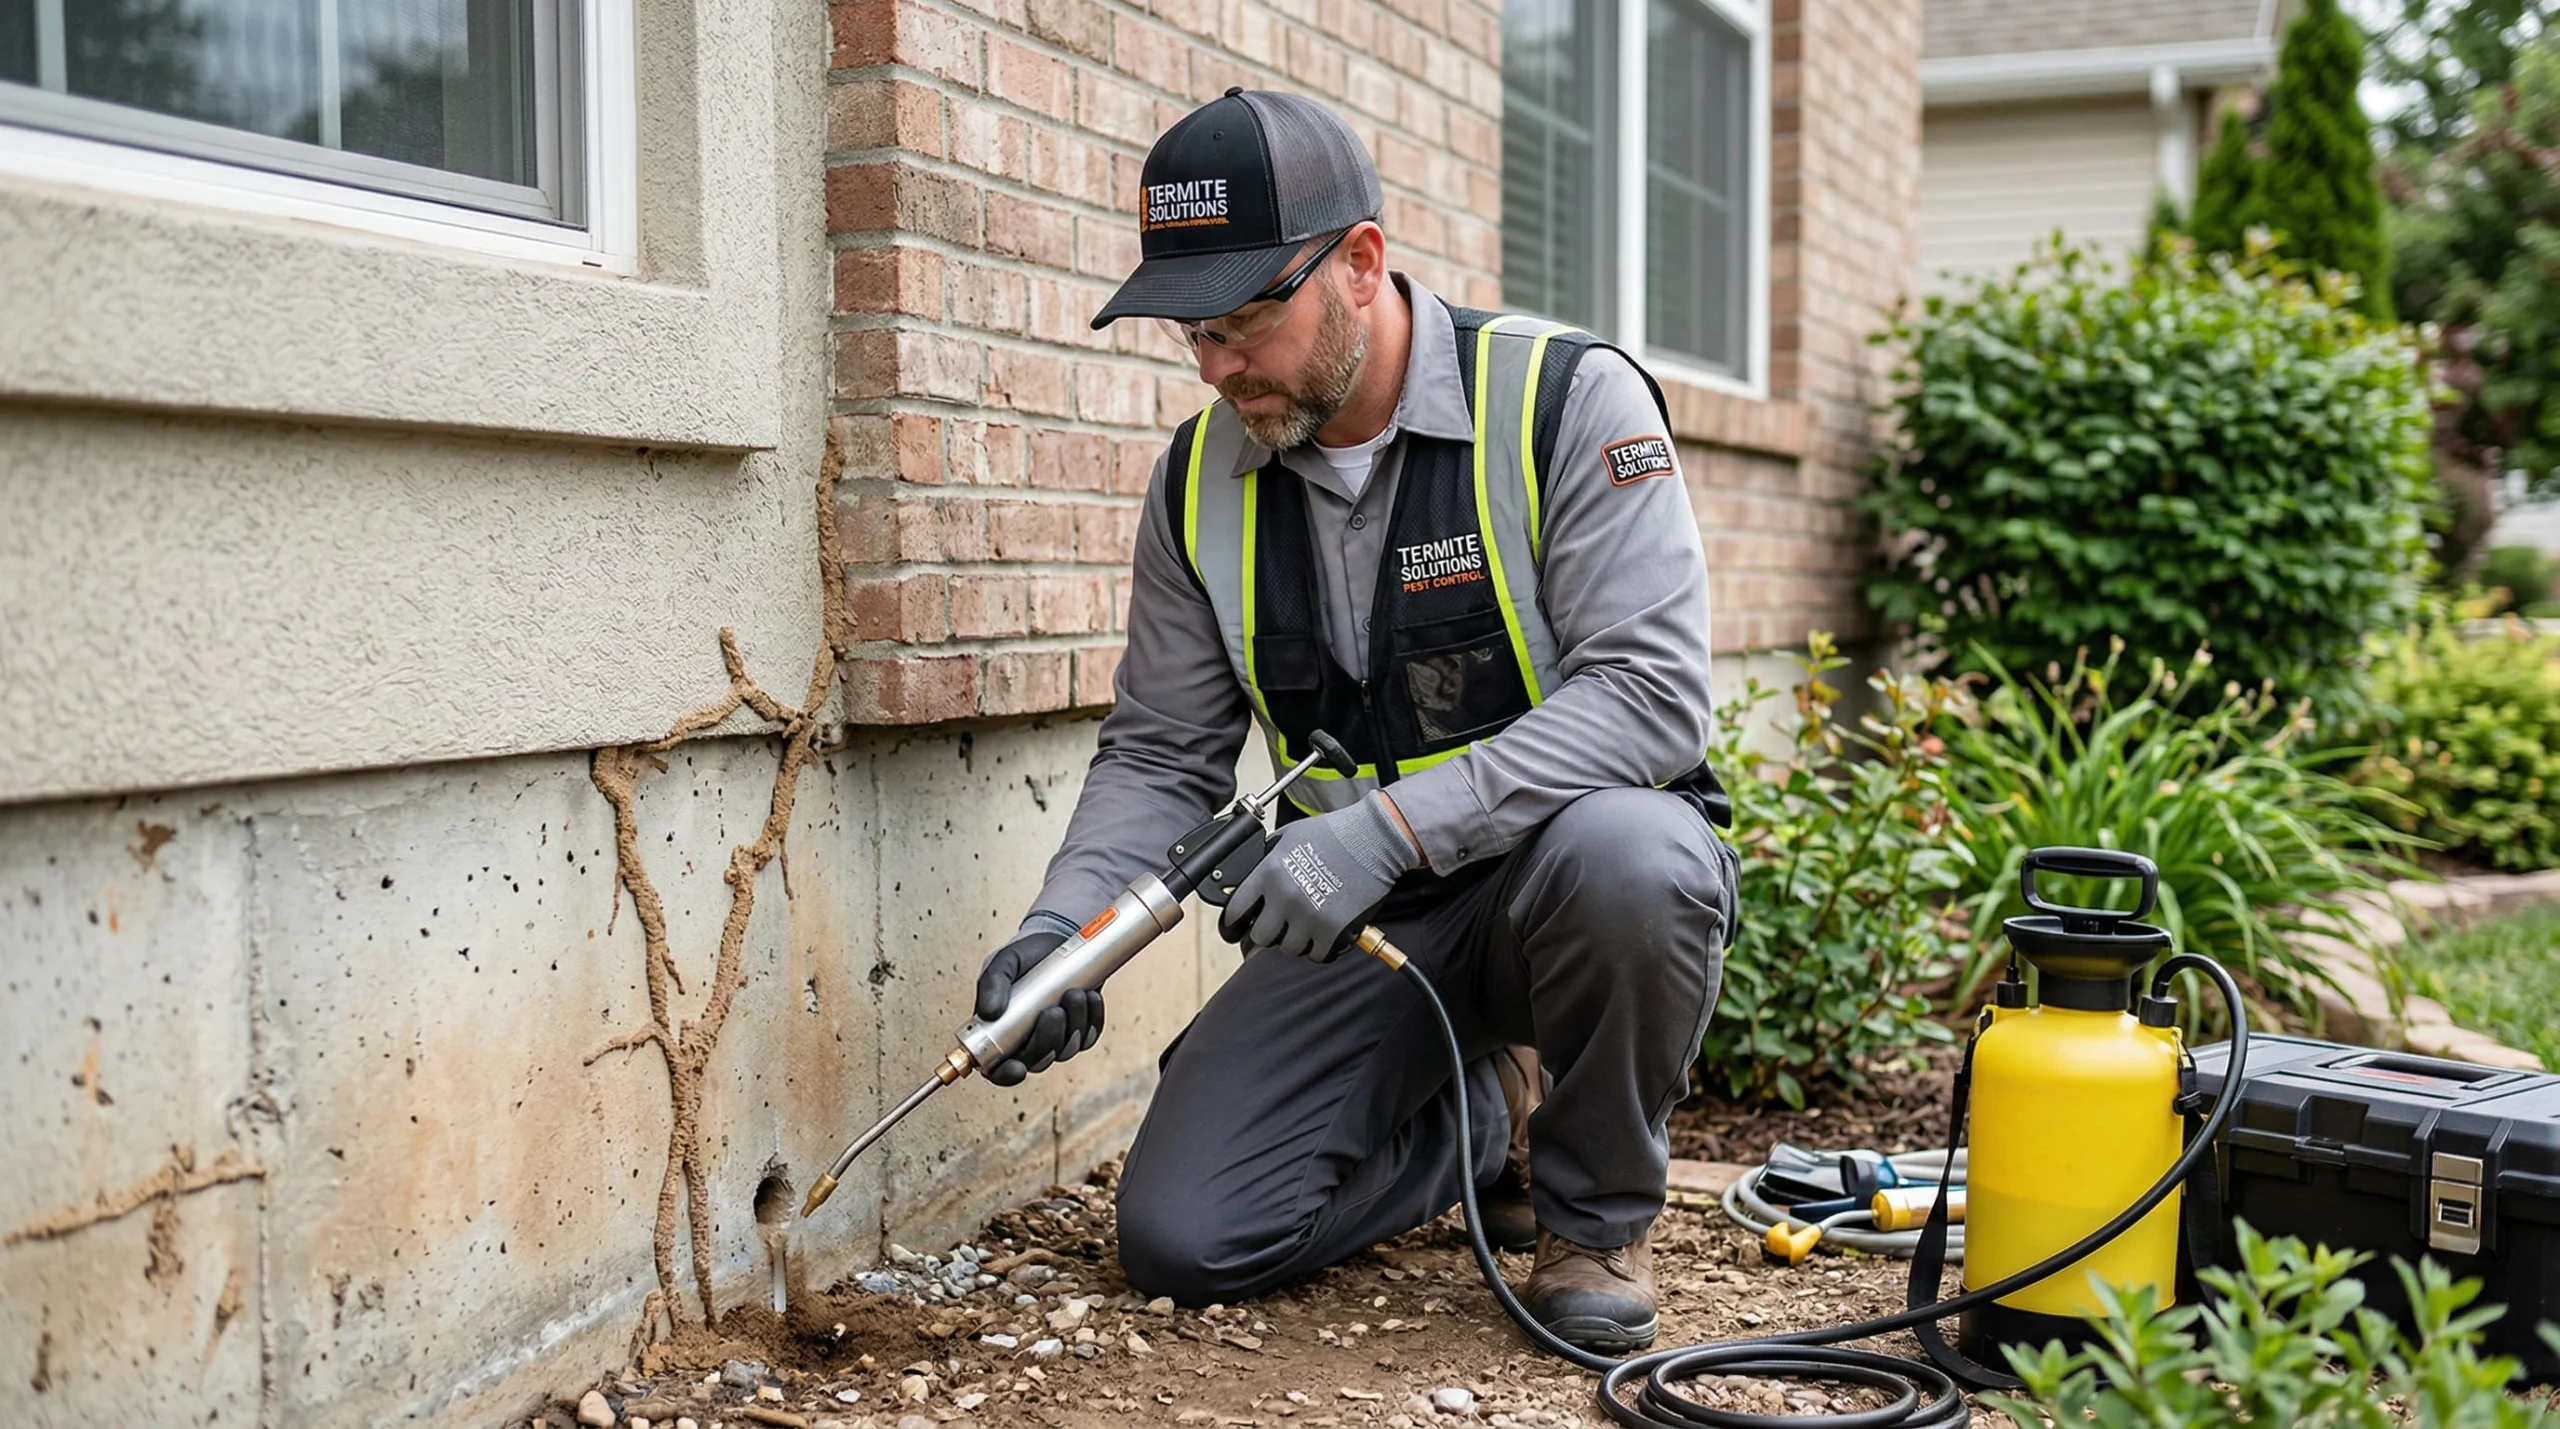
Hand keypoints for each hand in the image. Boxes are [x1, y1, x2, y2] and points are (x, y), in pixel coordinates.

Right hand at [974, 918, 1101, 1085]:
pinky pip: (1090, 1035)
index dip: (1005, 1075)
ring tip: (1074, 992)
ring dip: (1074, 1024)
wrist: (1056, 938)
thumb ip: (992, 984)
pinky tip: (1090, 996)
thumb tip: (988, 1012)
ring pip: (1066, 1049)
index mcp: (999, 1032)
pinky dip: (1093, 1018)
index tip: (1017, 1067)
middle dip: (1048, 1040)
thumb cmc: (1024, 955)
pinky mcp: (1080, 1028)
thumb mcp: (1004, 962)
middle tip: (1053, 1010)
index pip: (998, 1069)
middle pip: (1038, 1060)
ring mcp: (1056, 1037)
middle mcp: (1027, 1041)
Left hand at [1218, 792, 1420, 959]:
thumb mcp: (1288, 837)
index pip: (1235, 910)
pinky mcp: (1333, 930)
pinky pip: (1317, 954)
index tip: (1237, 926)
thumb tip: (1251, 878)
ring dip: (1296, 940)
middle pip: (1260, 936)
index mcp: (1269, 873)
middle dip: (1268, 932)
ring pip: (1289, 948)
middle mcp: (1285, 897)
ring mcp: (1309, 916)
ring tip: (1306, 926)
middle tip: (1279, 926)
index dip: (1234, 921)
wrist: (1373, 839)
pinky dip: (1319, 948)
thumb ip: (1268, 860)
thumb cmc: (1334, 833)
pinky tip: (1323, 933)